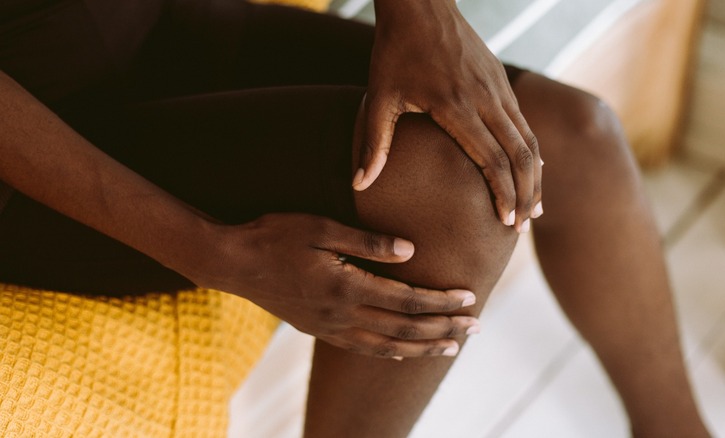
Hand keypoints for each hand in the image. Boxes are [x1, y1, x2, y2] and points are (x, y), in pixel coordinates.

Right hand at [190, 213, 479, 358]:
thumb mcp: (319, 227)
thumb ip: (366, 241)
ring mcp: (329, 327)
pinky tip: (404, 352)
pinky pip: (362, 348)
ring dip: (423, 347)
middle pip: (404, 328)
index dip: (440, 301)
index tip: (469, 297)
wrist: (231, 263)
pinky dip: (390, 353)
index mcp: (346, 286)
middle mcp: (341, 314)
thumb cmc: (274, 236)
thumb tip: (410, 251)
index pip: (406, 299)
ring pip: (387, 346)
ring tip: (453, 346)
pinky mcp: (318, 330)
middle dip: (443, 328)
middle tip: (476, 327)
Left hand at [353, 0, 542, 231]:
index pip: (492, 160)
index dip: (503, 195)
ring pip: (528, 139)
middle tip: (522, 227)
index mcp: (457, 106)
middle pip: (519, 156)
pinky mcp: (501, 80)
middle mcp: (486, 98)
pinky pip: (524, 122)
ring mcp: (498, 88)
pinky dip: (531, 151)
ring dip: (534, 176)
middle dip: (525, 195)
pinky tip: (532, 169)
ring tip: (534, 209)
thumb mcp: (379, 97)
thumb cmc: (395, 51)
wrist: (420, 3)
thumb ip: (374, 142)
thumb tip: (360, 185)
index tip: (505, 222)